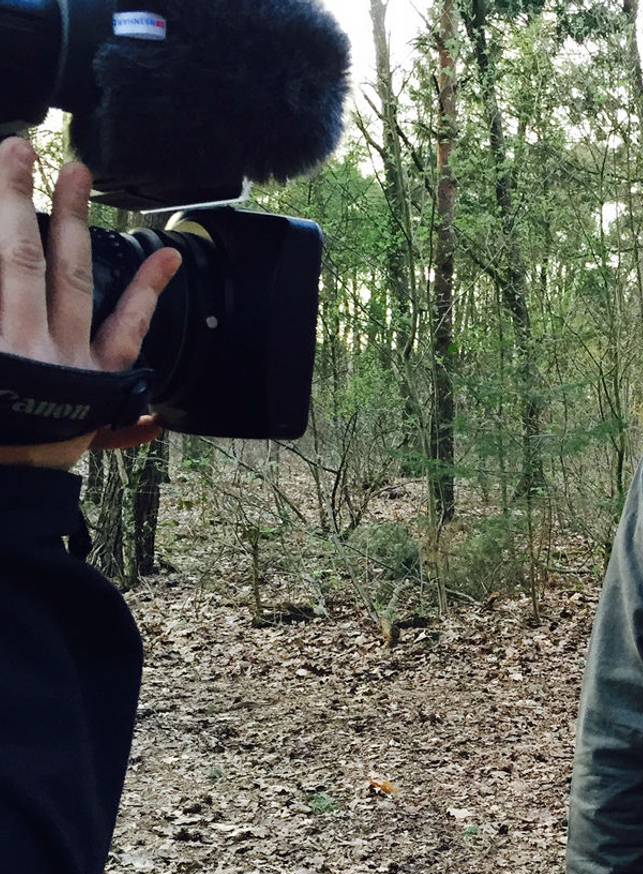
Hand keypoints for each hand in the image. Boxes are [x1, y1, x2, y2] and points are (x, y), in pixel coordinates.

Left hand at [0, 137, 180, 470]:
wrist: (3, 490)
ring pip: (19, 260)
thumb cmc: (31, 460)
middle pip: (65, 268)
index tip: (169, 254)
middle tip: (69, 167)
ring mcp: (18, 342)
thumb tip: (151, 422)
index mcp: (88, 375)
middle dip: (69, 213)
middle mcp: (55, 350)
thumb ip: (117, 429)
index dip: (150, 285)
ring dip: (15, 204)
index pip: (129, 323)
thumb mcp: (83, 444)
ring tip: (14, 157)